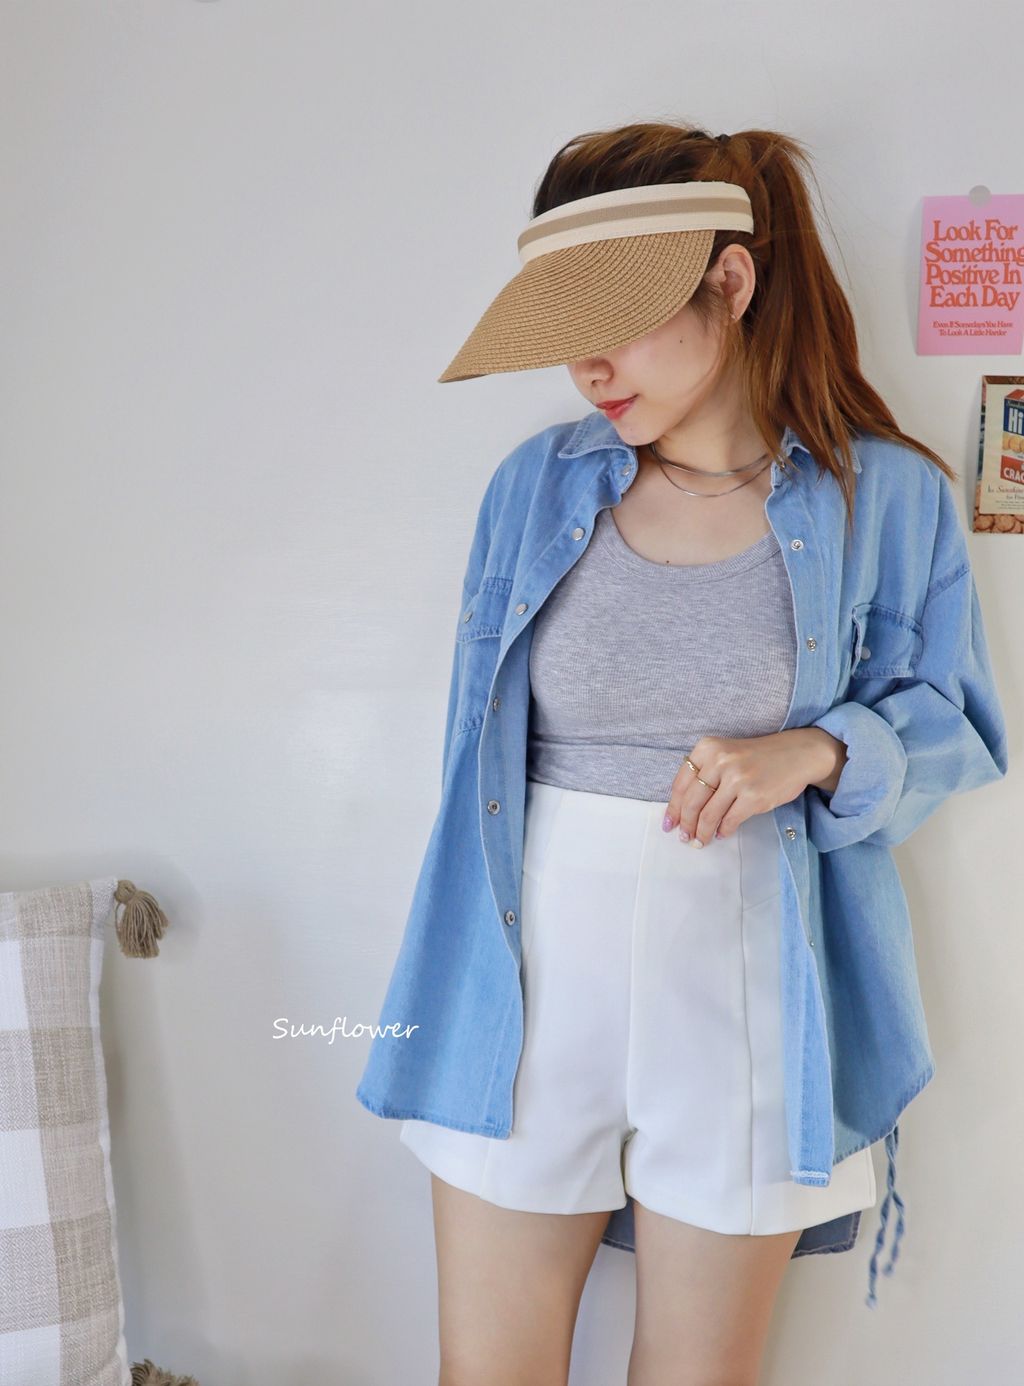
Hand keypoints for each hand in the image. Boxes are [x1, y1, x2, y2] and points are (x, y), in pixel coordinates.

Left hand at [663, 728, 847, 846]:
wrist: (796, 754)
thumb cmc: (756, 757)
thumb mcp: (725, 753)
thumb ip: (703, 773)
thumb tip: (682, 809)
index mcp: (708, 748)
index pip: (681, 783)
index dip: (673, 808)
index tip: (669, 823)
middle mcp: (720, 761)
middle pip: (691, 802)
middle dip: (685, 824)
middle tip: (684, 838)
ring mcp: (737, 779)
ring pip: (708, 815)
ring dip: (701, 833)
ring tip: (700, 841)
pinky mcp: (754, 797)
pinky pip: (729, 821)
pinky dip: (723, 831)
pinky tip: (721, 834)